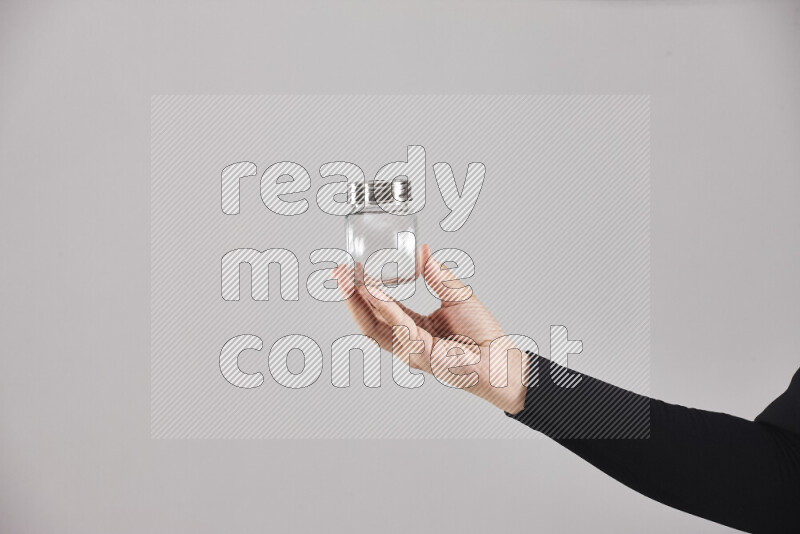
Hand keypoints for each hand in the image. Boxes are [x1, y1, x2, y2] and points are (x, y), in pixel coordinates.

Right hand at [333, 244, 527, 413]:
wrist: (501, 358)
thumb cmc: (483, 336)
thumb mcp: (456, 294)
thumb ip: (437, 275)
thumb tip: (423, 251)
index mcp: (412, 328)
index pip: (379, 309)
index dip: (362, 290)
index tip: (350, 270)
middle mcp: (407, 341)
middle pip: (368, 319)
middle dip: (350, 296)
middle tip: (339, 272)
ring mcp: (411, 351)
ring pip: (375, 326)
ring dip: (359, 301)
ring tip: (349, 279)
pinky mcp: (422, 354)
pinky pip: (399, 328)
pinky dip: (385, 308)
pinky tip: (374, 291)